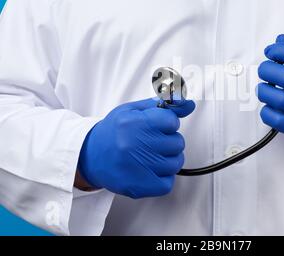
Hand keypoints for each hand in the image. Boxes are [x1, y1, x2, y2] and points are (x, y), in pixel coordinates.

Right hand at [78, 98, 194, 197]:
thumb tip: (188, 103)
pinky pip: (168, 183)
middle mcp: (135, 145)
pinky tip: (150, 169)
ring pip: (175, 163)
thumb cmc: (113, 132)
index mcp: (134, 123)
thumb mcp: (134, 111)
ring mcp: (137, 167)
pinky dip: (163, 177)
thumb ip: (163, 106)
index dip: (167, 123)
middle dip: (168, 141)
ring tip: (151, 155)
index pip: (171, 121)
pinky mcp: (138, 186)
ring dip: (168, 159)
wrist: (89, 156)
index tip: (158, 126)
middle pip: (177, 142)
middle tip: (152, 141)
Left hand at [257, 34, 283, 161]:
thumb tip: (280, 42)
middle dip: (266, 70)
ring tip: (264, 88)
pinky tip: (270, 107)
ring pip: (275, 97)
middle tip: (264, 70)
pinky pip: (274, 118)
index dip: (279, 49)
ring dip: (263, 90)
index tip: (270, 51)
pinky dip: (266, 111)